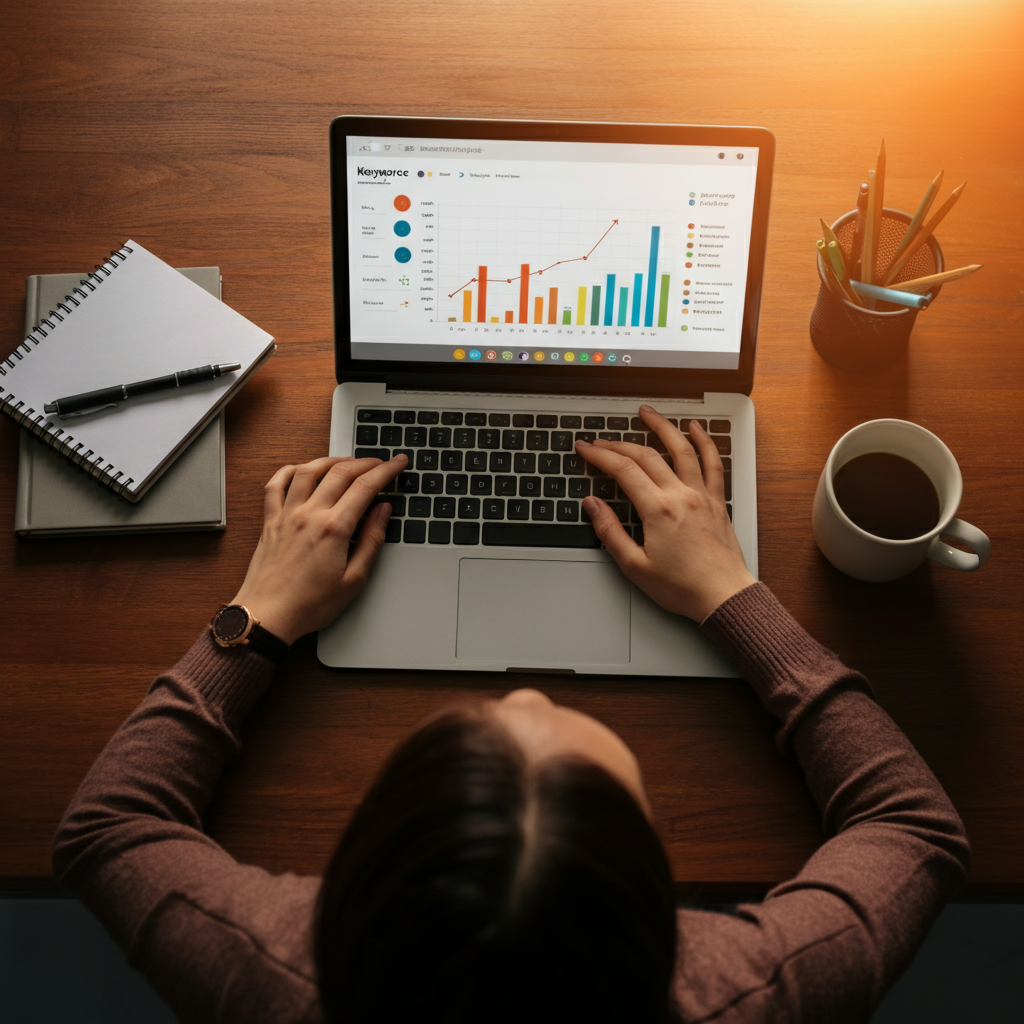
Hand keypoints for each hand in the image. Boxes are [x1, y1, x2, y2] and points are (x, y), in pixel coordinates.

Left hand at [229, 455, 406, 644]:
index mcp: (334, 528)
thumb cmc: (309, 605)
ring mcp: (287, 514)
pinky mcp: (270, 521)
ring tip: (348, 462)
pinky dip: (290, 470)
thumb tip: (383, 511)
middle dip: (366, 462)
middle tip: (380, 462)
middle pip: (341, 472)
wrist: (268, 616)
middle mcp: (309, 514)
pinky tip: (303, 470)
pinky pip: (276, 484)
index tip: (398, 463)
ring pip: (309, 470)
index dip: (386, 470)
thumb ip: (371, 540)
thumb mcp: (354, 579)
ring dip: (332, 460)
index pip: (366, 486)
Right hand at [577, 406, 753, 620]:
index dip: (599, 455)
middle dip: (619, 443)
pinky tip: (695, 429)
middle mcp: (681, 496)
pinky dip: (704, 441)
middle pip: (645, 456)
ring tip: (647, 412)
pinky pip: (713, 462)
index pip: (622, 470)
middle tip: (601, 440)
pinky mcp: (717, 501)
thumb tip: (592, 505)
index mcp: (658, 510)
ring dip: (662, 427)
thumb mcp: (635, 566)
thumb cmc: (682, 587)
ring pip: (681, 448)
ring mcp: (702, 495)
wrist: (723, 597)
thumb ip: (610, 532)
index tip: (585, 449)